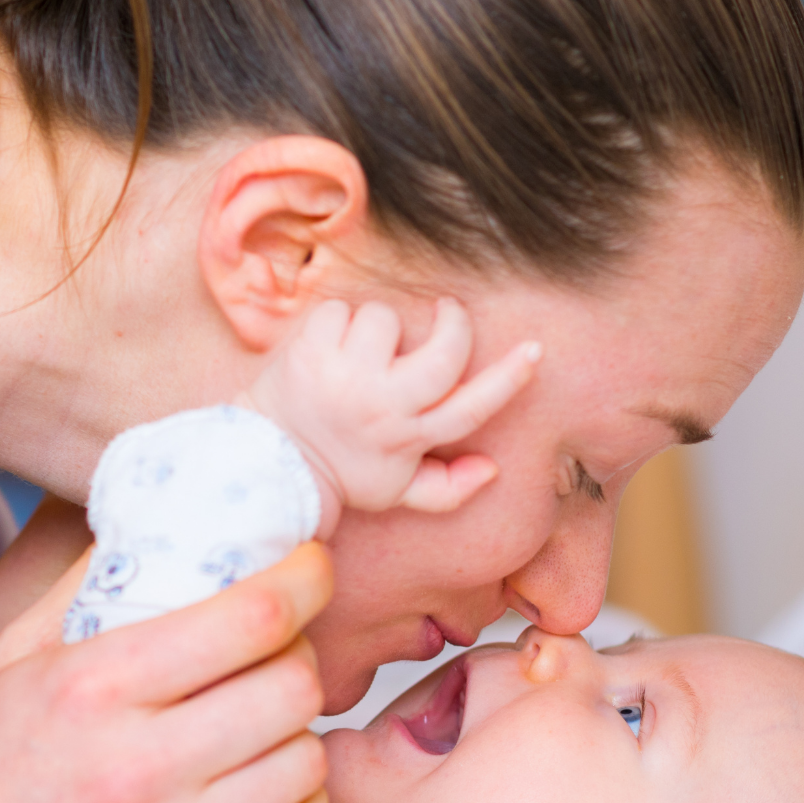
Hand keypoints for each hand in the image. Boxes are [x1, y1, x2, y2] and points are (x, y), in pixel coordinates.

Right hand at [0, 544, 334, 802]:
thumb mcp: (3, 663)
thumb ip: (83, 586)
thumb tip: (158, 519)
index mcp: (92, 688)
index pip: (252, 616)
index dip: (304, 578)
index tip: (311, 567)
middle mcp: (134, 769)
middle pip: (293, 686)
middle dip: (298, 658)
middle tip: (275, 659)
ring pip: (305, 764)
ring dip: (296, 737)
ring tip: (260, 732)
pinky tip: (269, 799)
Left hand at [245, 297, 541, 521]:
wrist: (269, 462)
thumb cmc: (339, 473)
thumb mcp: (394, 492)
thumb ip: (448, 487)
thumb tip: (492, 469)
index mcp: (408, 438)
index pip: (471, 406)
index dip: (509, 377)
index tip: (534, 350)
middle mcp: (382, 405)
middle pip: (444, 352)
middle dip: (452, 323)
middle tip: (446, 313)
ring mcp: (346, 376)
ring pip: (386, 319)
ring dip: (378, 327)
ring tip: (361, 351)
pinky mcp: (311, 351)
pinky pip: (340, 310)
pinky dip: (335, 320)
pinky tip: (328, 345)